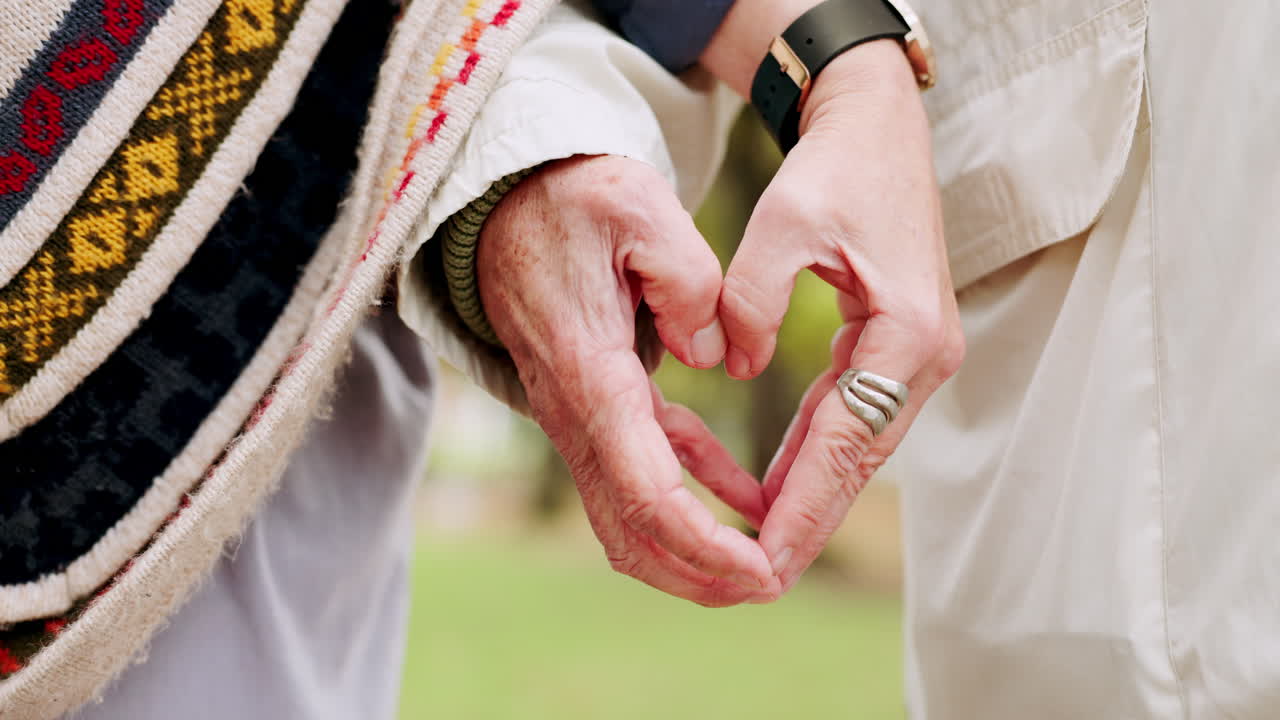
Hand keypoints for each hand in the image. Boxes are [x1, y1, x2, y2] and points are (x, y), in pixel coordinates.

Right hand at [478, 155, 781, 605]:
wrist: (504, 197)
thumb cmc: (571, 198)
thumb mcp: (637, 209)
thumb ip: (686, 277)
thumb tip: (712, 354)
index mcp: (589, 374)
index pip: (644, 490)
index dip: (703, 543)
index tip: (762, 569)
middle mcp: (575, 412)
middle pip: (631, 530)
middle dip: (699, 574)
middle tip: (771, 585)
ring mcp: (579, 415)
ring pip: (629, 516)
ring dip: (694, 550)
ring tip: (764, 565)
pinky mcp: (594, 404)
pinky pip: (643, 469)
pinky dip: (696, 492)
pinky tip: (747, 497)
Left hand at [718, 42, 965, 590]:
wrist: (880, 130)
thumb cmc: (838, 169)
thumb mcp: (786, 221)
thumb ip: (751, 296)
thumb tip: (733, 364)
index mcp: (906, 333)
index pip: (847, 443)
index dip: (803, 509)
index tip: (764, 564)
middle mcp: (923, 357)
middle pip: (859, 462)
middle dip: (808, 524)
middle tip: (755, 583)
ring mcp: (916, 356)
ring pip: (857, 448)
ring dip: (810, 498)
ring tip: (759, 551)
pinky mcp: (896, 348)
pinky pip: (852, 418)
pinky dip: (815, 456)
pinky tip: (776, 488)